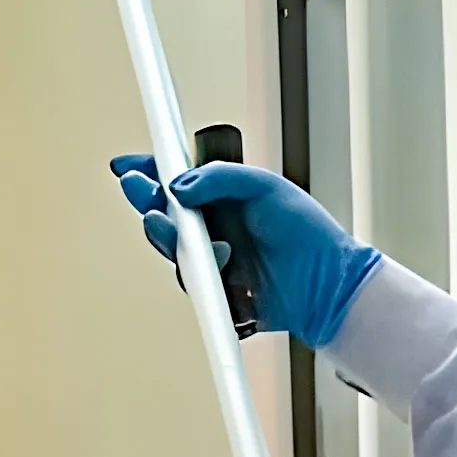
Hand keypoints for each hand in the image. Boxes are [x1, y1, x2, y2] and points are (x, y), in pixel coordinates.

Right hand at [110, 156, 379, 350]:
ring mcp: (214, 260)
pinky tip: (221, 257)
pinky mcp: (217, 291)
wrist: (329, 283)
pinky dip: (199, 268)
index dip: (150, 172)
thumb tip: (179, 185)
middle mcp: (214, 228)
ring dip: (165, 234)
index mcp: (223, 198)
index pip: (177, 181)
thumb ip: (221, 178)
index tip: (127, 165)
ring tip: (165, 222)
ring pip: (172, 248)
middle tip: (138, 189)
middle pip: (164, 213)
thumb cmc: (307, 232)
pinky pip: (192, 281)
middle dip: (145, 200)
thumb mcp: (266, 186)